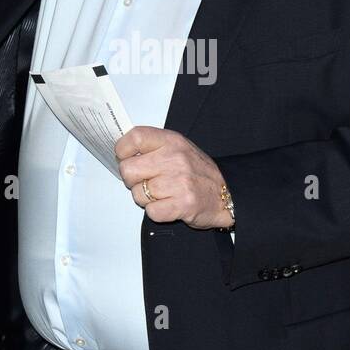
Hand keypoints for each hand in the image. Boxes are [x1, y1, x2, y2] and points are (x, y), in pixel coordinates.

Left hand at [115, 126, 232, 229]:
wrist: (226, 195)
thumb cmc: (198, 173)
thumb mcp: (179, 148)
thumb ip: (153, 147)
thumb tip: (123, 153)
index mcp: (172, 141)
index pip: (135, 137)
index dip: (123, 150)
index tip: (125, 158)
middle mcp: (175, 158)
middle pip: (128, 169)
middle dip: (131, 180)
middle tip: (145, 181)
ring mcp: (179, 181)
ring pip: (138, 194)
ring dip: (146, 198)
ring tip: (162, 194)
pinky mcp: (183, 204)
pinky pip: (151, 211)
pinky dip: (156, 212)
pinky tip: (168, 205)